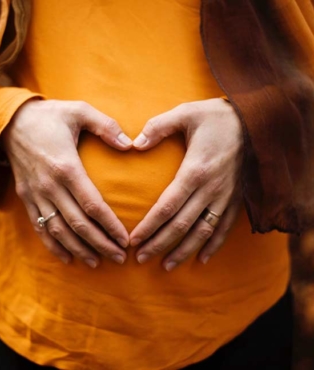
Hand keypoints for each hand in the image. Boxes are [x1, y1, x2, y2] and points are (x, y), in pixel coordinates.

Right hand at [2, 99, 131, 266]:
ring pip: (59, 231)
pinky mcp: (27, 198)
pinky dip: (53, 246)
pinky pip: (39, 228)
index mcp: (66, 167)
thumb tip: (130, 144)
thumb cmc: (50, 116)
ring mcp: (36, 195)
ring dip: (79, 249)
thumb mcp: (79, 110)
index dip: (110, 225)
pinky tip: (67, 258)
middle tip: (120, 258)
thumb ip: (106, 126)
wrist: (10, 121)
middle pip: (78, 225)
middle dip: (101, 244)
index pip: (93, 205)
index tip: (126, 239)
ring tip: (98, 262)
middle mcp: (50, 186)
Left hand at [130, 98, 243, 270]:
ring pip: (203, 232)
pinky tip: (202, 259)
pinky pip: (224, 228)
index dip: (149, 226)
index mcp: (195, 171)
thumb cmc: (216, 117)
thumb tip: (134, 144)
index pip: (167, 207)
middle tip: (140, 259)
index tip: (134, 240)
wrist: (256, 121)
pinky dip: (214, 245)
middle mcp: (211, 189)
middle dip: (159, 244)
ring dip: (184, 251)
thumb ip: (157, 127)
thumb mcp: (185, 113)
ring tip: (166, 266)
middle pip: (182, 225)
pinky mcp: (236, 199)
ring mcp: (226, 197)